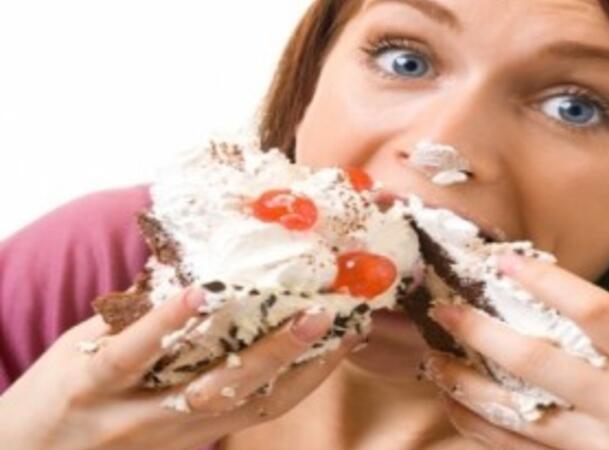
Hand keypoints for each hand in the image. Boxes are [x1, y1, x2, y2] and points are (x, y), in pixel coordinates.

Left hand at [0, 288, 360, 449]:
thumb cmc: (79, 428)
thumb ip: (184, 373)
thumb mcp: (141, 411)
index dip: (312, 376)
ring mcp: (131, 410)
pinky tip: (197, 292)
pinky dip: (167, 323)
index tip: (346, 338)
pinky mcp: (86, 384)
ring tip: (297, 309)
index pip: (266, 404)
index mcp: (191, 429)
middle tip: (338, 319)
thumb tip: (220, 297)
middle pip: (252, 397)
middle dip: (301, 360)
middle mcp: (172, 429)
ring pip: (211, 385)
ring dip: (261, 348)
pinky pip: (135, 354)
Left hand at [424, 253, 608, 449]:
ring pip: (515, 412)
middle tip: (445, 311)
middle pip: (538, 360)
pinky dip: (478, 425)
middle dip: (481, 332)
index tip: (503, 260)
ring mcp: (602, 448)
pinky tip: (456, 405)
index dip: (546, 280)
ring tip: (434, 360)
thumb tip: (538, 297)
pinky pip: (515, 449)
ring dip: (465, 384)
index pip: (597, 311)